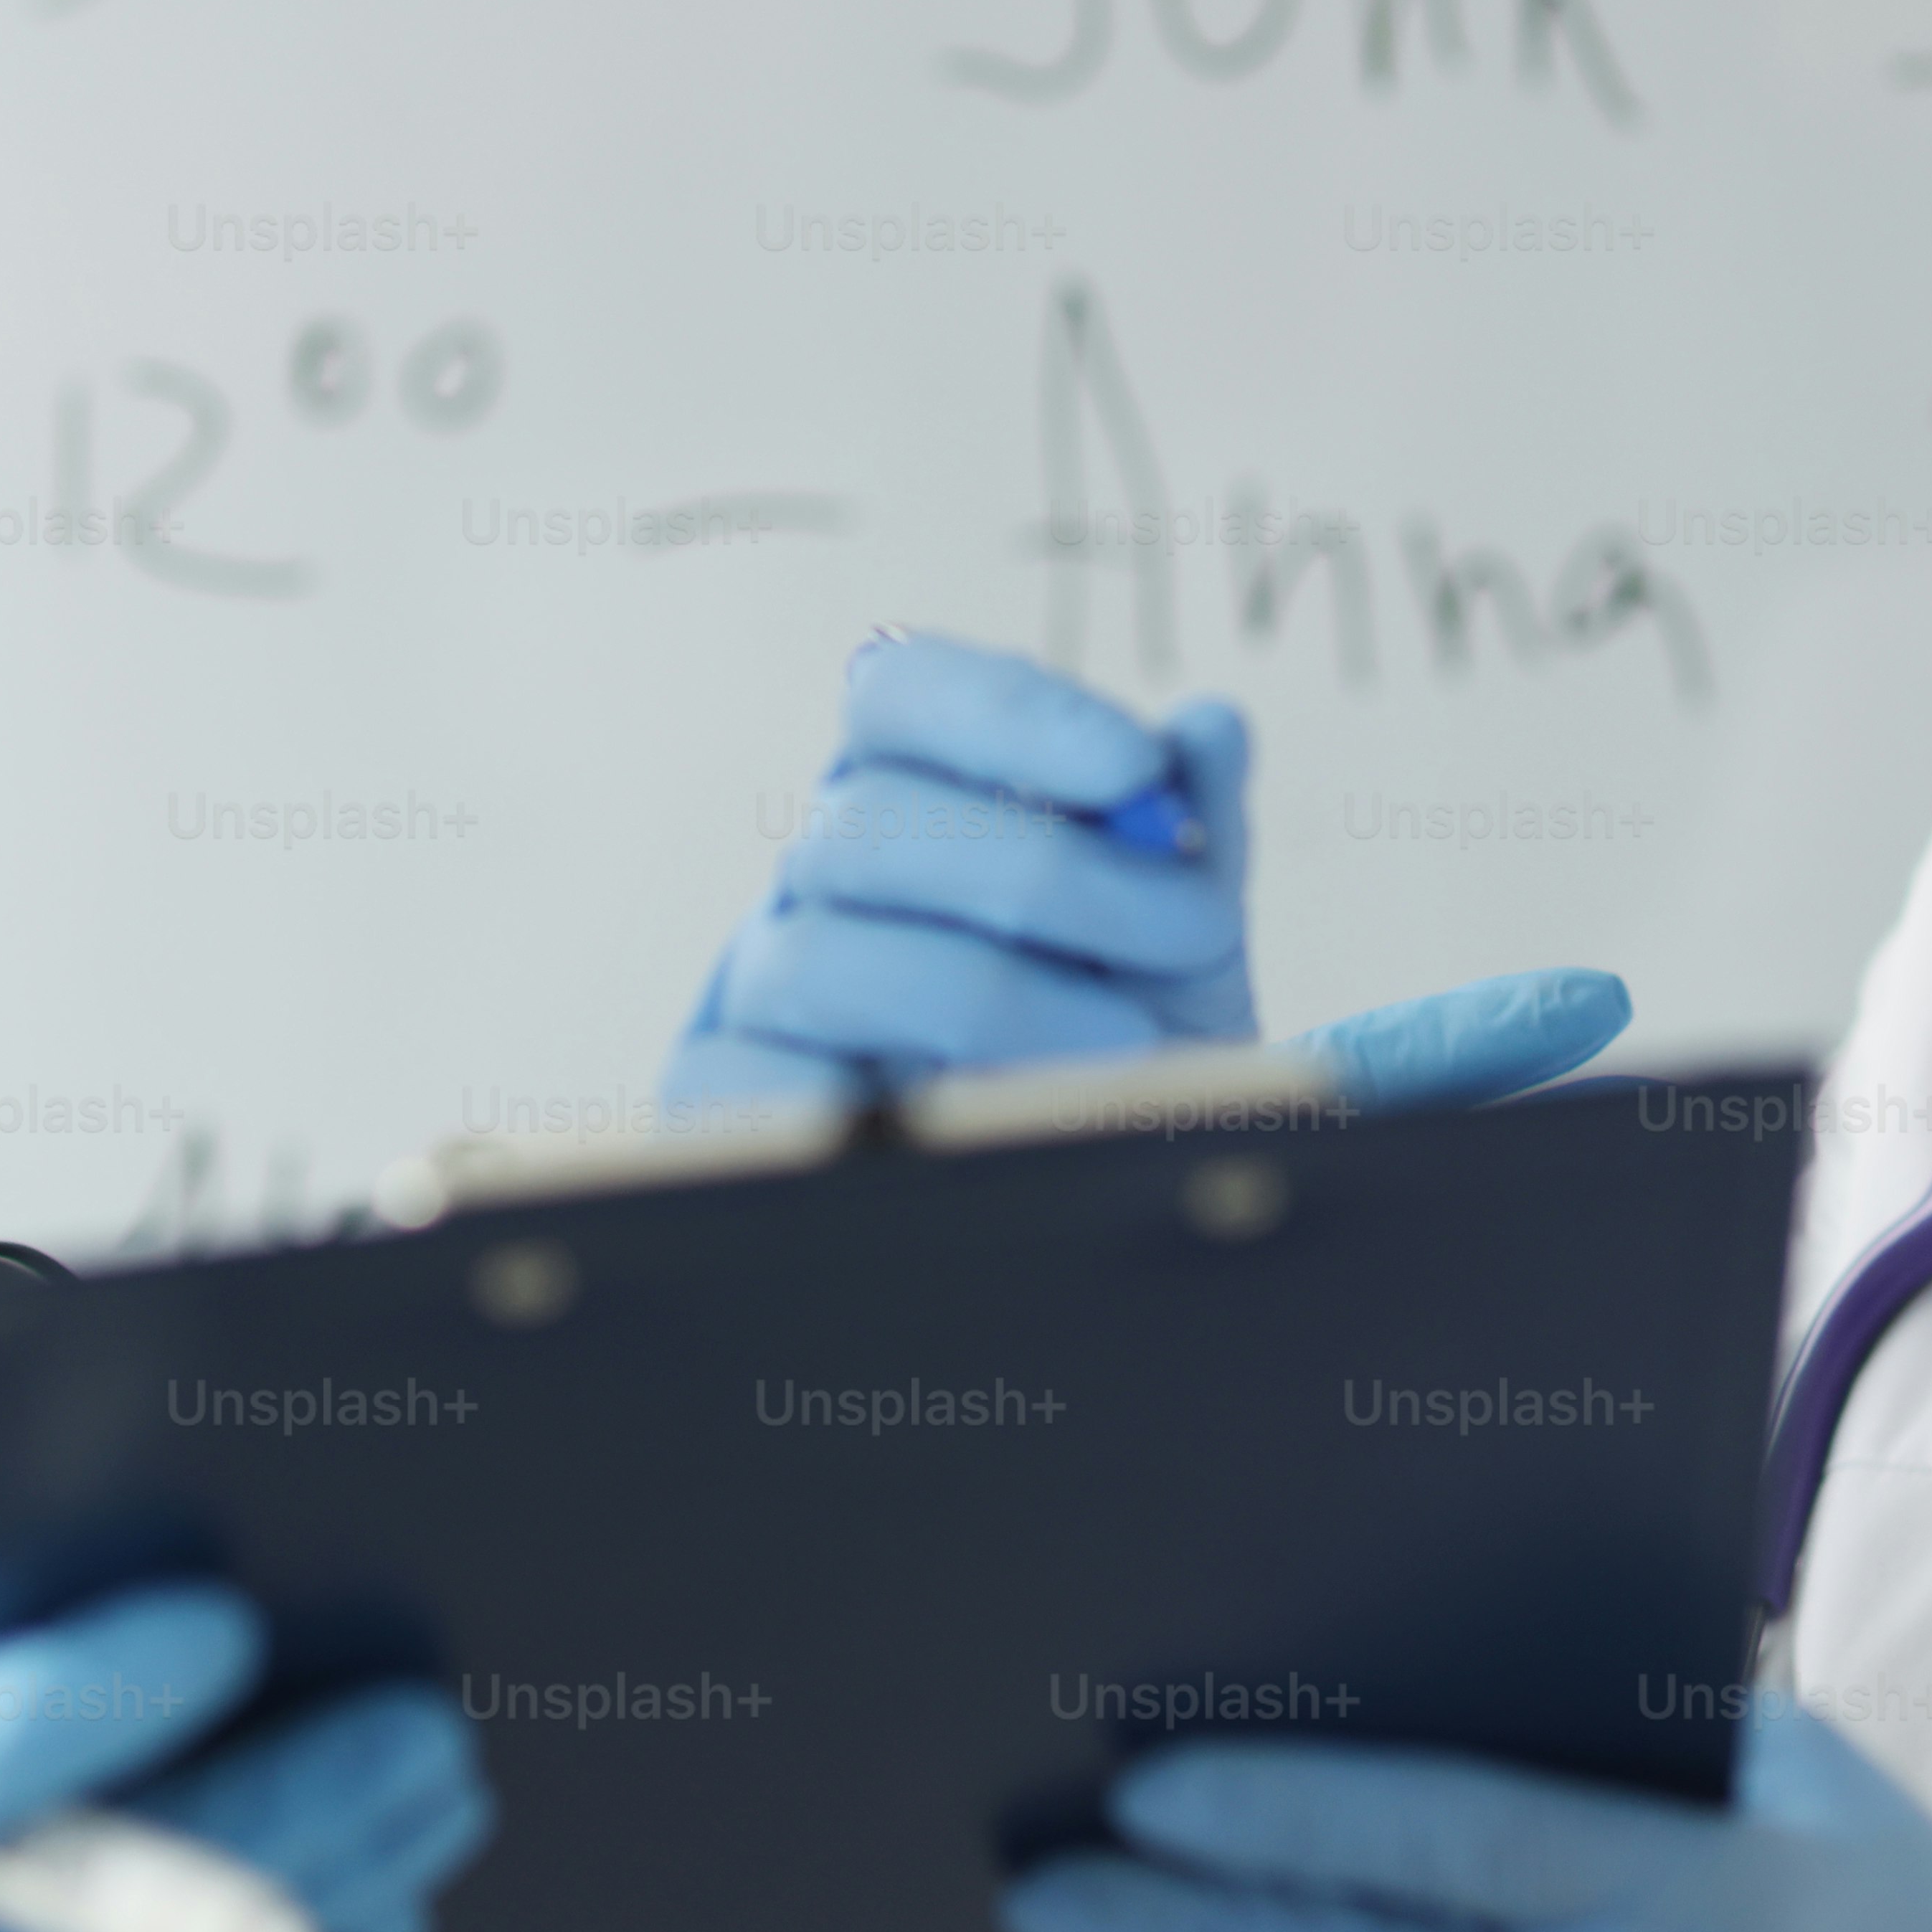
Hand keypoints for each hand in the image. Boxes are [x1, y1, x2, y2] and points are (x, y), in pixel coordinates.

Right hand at [666, 633, 1629, 1111]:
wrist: (1086, 1237)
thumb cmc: (1125, 1066)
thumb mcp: (1181, 958)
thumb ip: (1195, 842)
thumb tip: (1211, 729)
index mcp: (910, 804)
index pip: (897, 693)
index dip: (1008, 711)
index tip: (1135, 767)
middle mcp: (818, 882)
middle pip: (873, 819)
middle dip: (1051, 869)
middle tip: (1192, 930)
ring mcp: (759, 990)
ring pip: (831, 954)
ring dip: (1000, 994)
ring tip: (1130, 1046)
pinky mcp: (720, 1105)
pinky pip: (757, 1082)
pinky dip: (892, 1101)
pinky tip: (999, 1123)